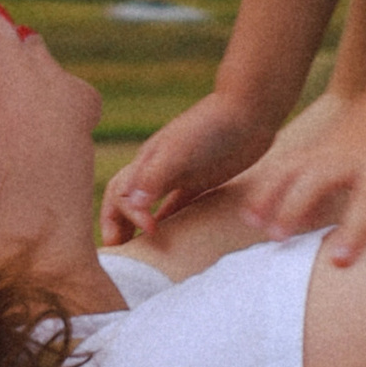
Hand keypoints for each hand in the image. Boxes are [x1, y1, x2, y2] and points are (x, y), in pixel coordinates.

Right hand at [101, 88, 282, 244]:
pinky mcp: (199, 182)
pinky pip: (177, 208)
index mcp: (146, 161)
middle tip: (118, 255)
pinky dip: (168, 223)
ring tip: (137, 254)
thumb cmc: (212, 126)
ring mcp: (178, 176)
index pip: (120, 195)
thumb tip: (133, 204)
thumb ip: (155, 175)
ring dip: (139, 228)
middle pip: (127, 202)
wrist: (249, 111)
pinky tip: (169, 241)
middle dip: (117, 226)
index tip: (149, 230)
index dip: (125, 216)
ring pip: (149, 207)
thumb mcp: (180, 148)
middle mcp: (157, 170)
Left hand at [240, 81, 365, 263]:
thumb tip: (299, 218)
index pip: (285, 171)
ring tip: (341, 263)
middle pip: (314, 182)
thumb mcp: (336, 145)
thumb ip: (314, 177)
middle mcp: (350, 158)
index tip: (250, 222)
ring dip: (352, 230)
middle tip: (278, 240)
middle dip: (292, 208)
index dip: (265, 194)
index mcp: (327, 152)